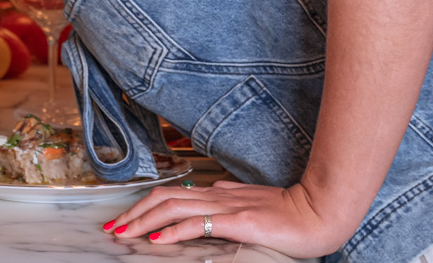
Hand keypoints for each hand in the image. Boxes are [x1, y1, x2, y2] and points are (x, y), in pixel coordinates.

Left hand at [104, 180, 352, 258]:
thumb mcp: (252, 206)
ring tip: (124, 233)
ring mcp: (227, 207)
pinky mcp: (239, 222)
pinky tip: (158, 240)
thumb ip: (229, 204)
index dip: (143, 206)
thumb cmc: (290, 214)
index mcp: (218, 193)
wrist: (320, 212)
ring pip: (174, 208)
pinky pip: (199, 225)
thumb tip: (210, 201)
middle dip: (133, 213)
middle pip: (163, 198)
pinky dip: (174, 231)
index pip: (171, 195)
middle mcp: (217, 195)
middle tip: (111, 228)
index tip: (124, 220)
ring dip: (144, 221)